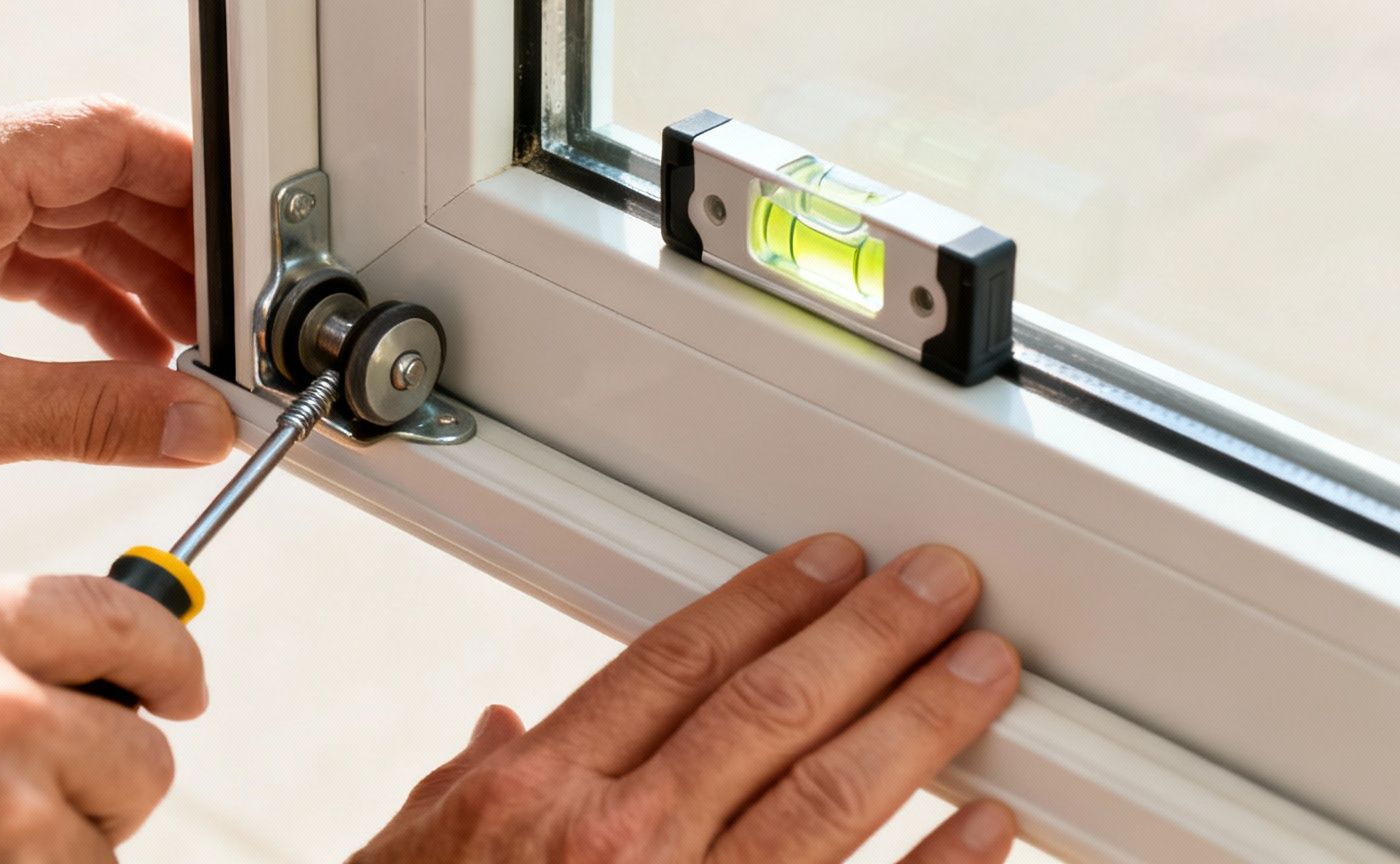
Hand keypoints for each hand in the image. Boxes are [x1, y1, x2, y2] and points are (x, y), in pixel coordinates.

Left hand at [0, 98, 236, 558]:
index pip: (113, 136)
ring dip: (129, 277)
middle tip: (235, 319)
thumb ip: (99, 414)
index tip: (252, 244)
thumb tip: (197, 423)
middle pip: (96, 172)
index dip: (198, 186)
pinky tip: (118, 353)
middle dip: (175, 247)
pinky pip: (17, 244)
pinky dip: (72, 293)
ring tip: (188, 352)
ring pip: (60, 212)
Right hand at [356, 536, 1021, 863]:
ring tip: (980, 670)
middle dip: (867, 634)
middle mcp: (616, 845)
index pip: (675, 663)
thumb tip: (500, 727)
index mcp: (535, 796)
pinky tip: (989, 828)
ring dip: (917, 722)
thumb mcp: (410, 861)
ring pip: (826, 799)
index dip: (765, 600)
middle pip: (767, 709)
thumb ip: (464, 791)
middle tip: (940, 584)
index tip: (829, 564)